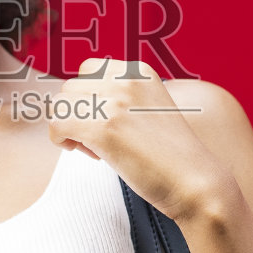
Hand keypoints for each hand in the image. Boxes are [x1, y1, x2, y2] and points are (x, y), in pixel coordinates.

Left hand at [46, 57, 234, 221]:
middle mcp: (125, 78)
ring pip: (60, 105)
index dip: (88, 98)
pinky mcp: (103, 127)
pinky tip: (92, 156)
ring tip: (96, 148)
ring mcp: (114, 101)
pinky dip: (64, 141)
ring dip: (70, 128)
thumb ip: (120, 98)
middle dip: (78, 115)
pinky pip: (57, 125)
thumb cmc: (170, 156)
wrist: (195, 182)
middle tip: (101, 141)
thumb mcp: (148, 110)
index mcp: (139, 71)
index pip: (88, 70)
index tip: (106, 123)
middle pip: (71, 87)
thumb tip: (73, 103)